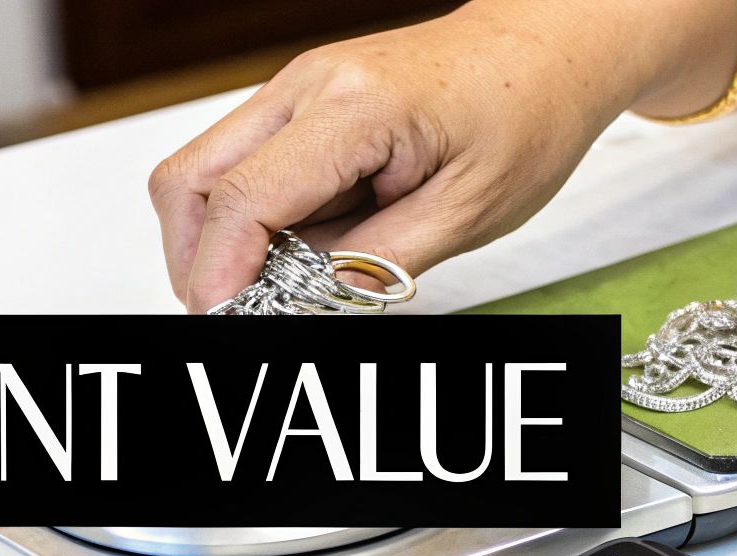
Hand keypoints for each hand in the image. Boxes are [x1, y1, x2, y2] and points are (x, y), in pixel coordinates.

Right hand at [148, 2, 682, 311]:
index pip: (245, 199)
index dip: (219, 274)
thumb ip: (378, 264)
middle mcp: (309, 86)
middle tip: (237, 316)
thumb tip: (304, 306)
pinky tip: (302, 250)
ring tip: (282, 287)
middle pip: (190, 179)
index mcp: (356, 110)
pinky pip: (244, 167)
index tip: (224, 324)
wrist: (545, 50)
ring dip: (222, 240)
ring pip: (205, 173)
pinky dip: (252, 220)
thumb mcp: (467, 214)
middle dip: (196, 260)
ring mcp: (298, 89)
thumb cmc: (525, 118)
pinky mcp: (302, 103)